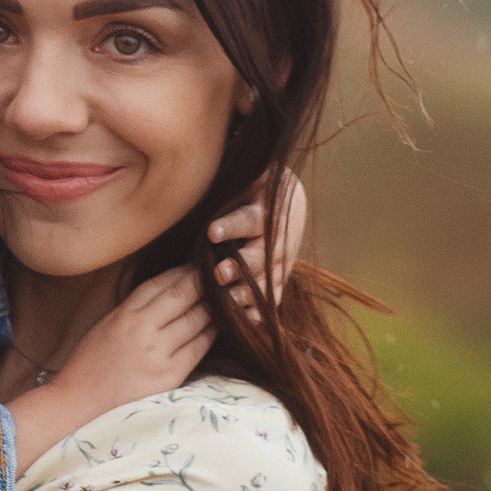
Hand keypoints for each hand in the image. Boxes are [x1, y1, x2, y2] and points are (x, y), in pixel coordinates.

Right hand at [50, 265, 211, 412]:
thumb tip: (168, 291)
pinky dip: (212, 333)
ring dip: (214, 306)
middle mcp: (142, 330)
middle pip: (182, 296)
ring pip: (196, 319)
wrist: (80, 404)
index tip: (197, 264)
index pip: (160, 283)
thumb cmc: (91, 365)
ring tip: (226, 296)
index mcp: (124, 314)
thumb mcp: (107, 325)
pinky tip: (220, 325)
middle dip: (204, 282)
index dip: (183, 271)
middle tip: (221, 274)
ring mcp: (157, 353)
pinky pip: (199, 347)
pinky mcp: (170, 375)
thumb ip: (135, 308)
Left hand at [209, 170, 307, 332]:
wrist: (291, 201)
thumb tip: (199, 170)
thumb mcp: (249, 178)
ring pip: (268, 281)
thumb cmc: (256, 188)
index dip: (232, 226)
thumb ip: (232, 181)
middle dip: (240, 266)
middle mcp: (278, 240)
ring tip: (227, 301)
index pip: (249, 219)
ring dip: (248, 292)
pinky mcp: (281, 277)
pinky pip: (274, 297)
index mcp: (267, 212)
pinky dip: (261, 310)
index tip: (212, 231)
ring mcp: (282, 261)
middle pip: (261, 256)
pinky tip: (247, 321)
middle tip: (218, 274)